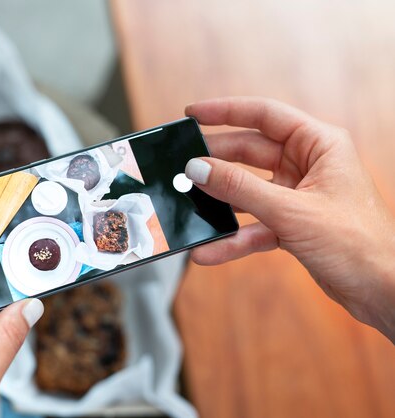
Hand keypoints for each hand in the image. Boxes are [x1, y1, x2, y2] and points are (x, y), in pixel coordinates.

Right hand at [184, 97, 394, 340]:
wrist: (383, 290)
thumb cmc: (358, 243)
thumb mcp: (291, 212)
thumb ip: (240, 188)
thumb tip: (198, 168)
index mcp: (320, 145)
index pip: (265, 115)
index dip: (225, 112)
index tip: (192, 114)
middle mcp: (308, 164)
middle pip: (249, 152)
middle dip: (215, 162)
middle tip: (182, 165)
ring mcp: (298, 195)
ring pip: (248, 190)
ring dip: (220, 203)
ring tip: (189, 207)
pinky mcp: (292, 224)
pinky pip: (254, 224)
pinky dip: (234, 238)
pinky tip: (209, 250)